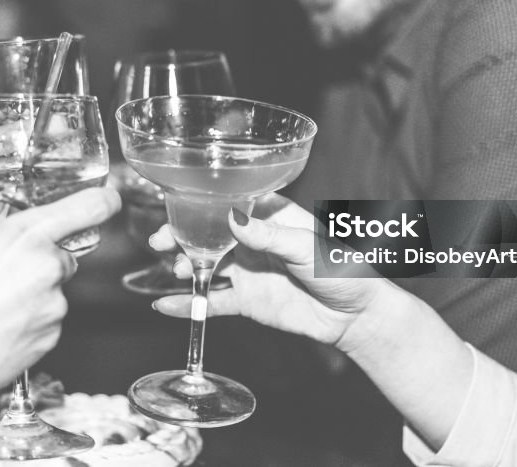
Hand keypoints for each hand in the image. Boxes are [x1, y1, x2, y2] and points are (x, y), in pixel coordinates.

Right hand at [0, 184, 120, 462]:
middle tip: (6, 272)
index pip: (90, 207)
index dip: (104, 199)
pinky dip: (30, 325)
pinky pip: (47, 325)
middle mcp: (48, 268)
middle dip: (41, 262)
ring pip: (53, 292)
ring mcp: (52, 307)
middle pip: (63, 256)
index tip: (109, 198)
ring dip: (33, 295)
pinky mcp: (49, 340)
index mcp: (27, 235)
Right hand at [151, 201, 388, 353]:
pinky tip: (166, 305)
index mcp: (270, 215)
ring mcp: (248, 270)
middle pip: (209, 233)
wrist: (357, 315)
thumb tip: (233, 219)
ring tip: (175, 269)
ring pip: (206, 264)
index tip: (175, 206)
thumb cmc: (344, 268)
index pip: (228, 202)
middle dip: (181, 235)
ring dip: (184, 265)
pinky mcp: (248, 300)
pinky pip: (214, 300)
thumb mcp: (307, 247)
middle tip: (159, 241)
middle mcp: (254, 239)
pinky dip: (190, 303)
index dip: (199, 204)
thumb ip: (268, 236)